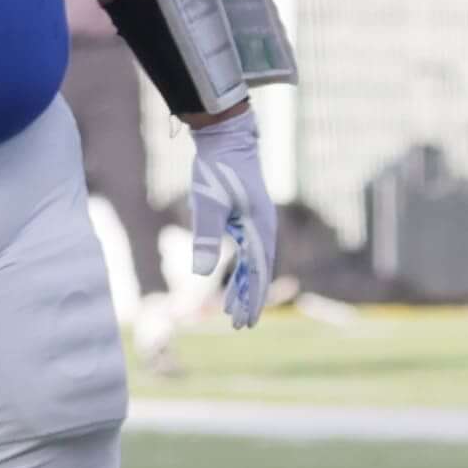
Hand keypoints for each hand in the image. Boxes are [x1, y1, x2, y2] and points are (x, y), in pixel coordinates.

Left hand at [184, 107, 275, 330]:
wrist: (226, 141)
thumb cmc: (217, 172)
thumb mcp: (208, 205)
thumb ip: (206, 238)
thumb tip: (203, 274)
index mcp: (260, 229)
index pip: (257, 275)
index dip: (251, 301)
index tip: (245, 322)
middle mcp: (264, 229)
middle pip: (259, 274)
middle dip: (250, 301)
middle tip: (241, 326)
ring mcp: (257, 224)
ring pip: (254, 265)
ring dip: (246, 288)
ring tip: (234, 312)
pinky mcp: (247, 218)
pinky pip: (248, 252)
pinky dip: (242, 270)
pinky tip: (234, 281)